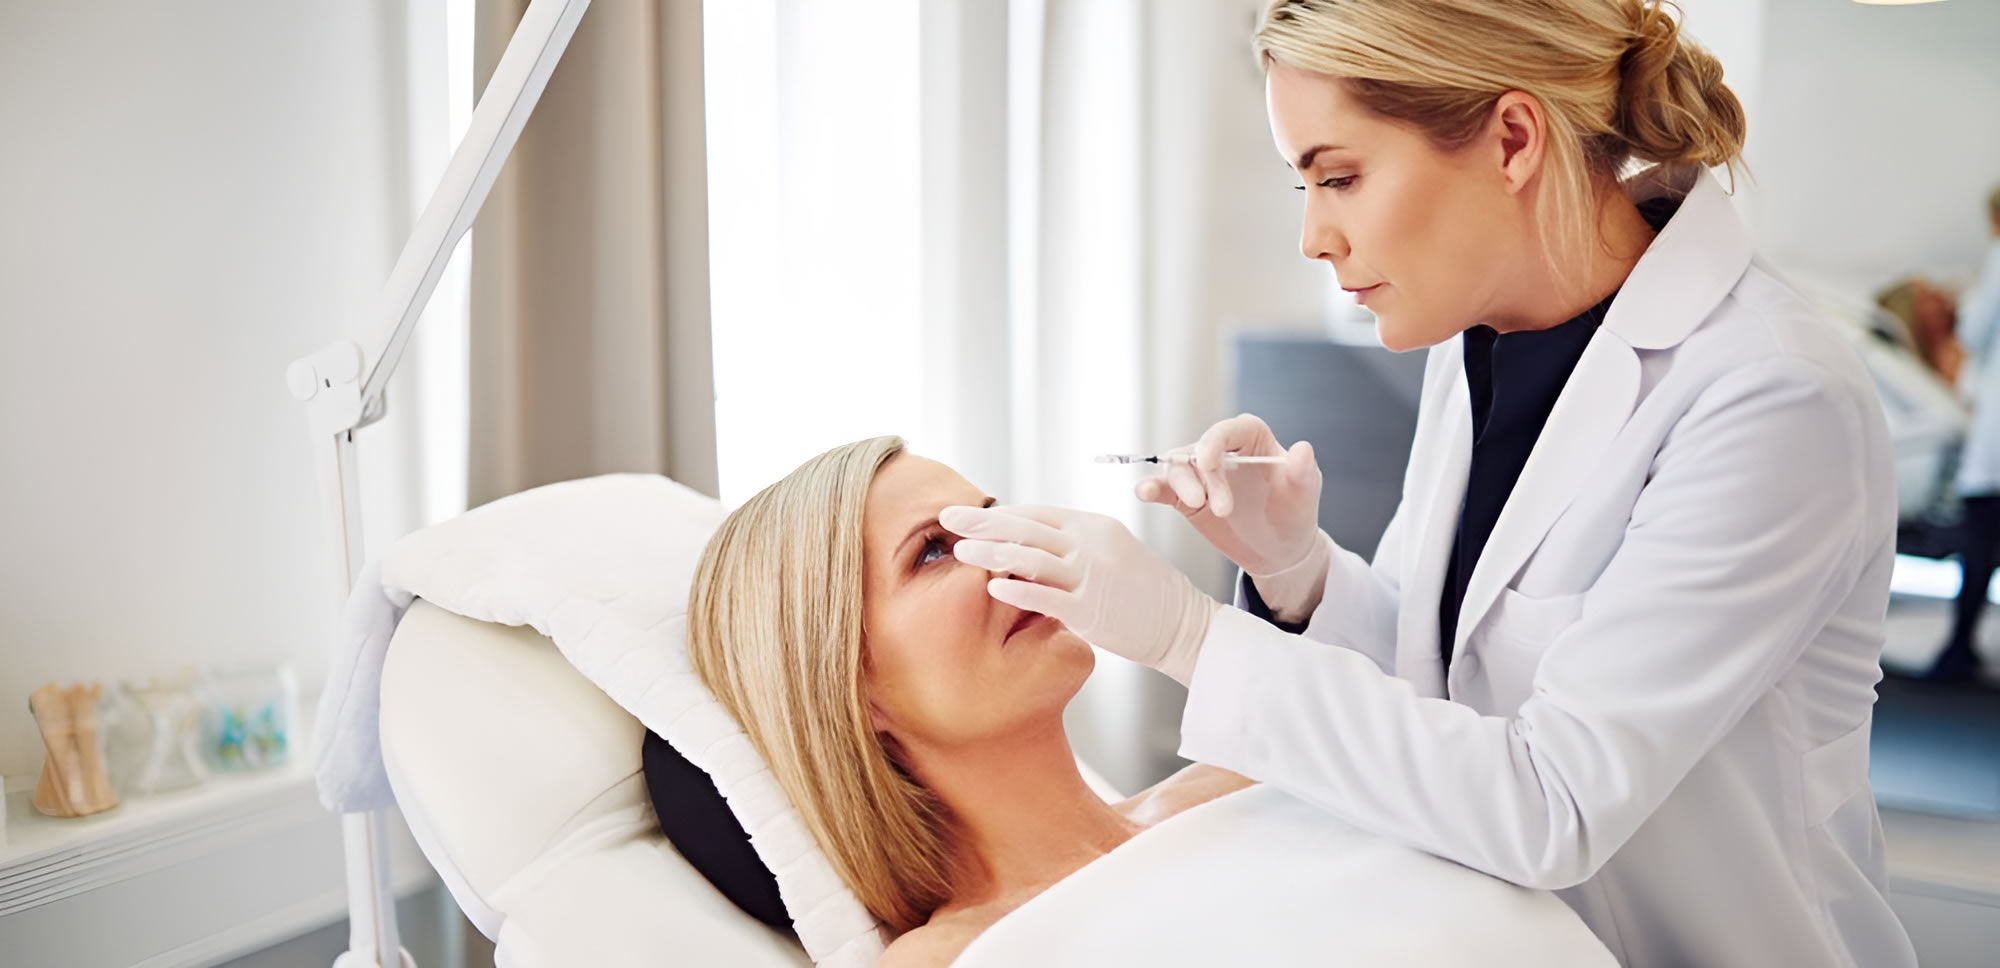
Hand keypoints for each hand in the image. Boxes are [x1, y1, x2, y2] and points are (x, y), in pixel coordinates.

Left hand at [940, 504, 1219, 684]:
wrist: (1184, 624)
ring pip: (1029, 557)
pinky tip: (993, 586)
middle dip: (982, 522)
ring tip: (959, 552)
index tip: (971, 516)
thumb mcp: (1113, 553)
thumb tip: (1032, 545)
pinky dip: (1017, 590)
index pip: (1037, 513)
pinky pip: (1046, 597)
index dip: (1000, 514)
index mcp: (1094, 526)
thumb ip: (1074, 546)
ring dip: (990, 553)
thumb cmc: (1146, 592)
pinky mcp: (1091, 609)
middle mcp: (1091, 544)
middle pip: (1025, 527)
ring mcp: (1091, 576)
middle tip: (947, 518)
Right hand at [1136, 414, 1322, 579]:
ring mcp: (1202, 474)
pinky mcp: (1187, 498)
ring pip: (1178, 467)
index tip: (1208, 463)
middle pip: (1199, 450)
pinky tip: (1144, 491)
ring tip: (1193, 504)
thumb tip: (1303, 449)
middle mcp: (1223, 451)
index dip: (1214, 442)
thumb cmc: (1294, 511)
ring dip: (1180, 484)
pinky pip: (1165, 488)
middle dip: (1204, 477)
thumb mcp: (1304, 492)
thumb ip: (1302, 471)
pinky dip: (1152, 487)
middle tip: (1222, 510)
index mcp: (1252, 438)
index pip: (1228, 430)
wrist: (1279, 549)